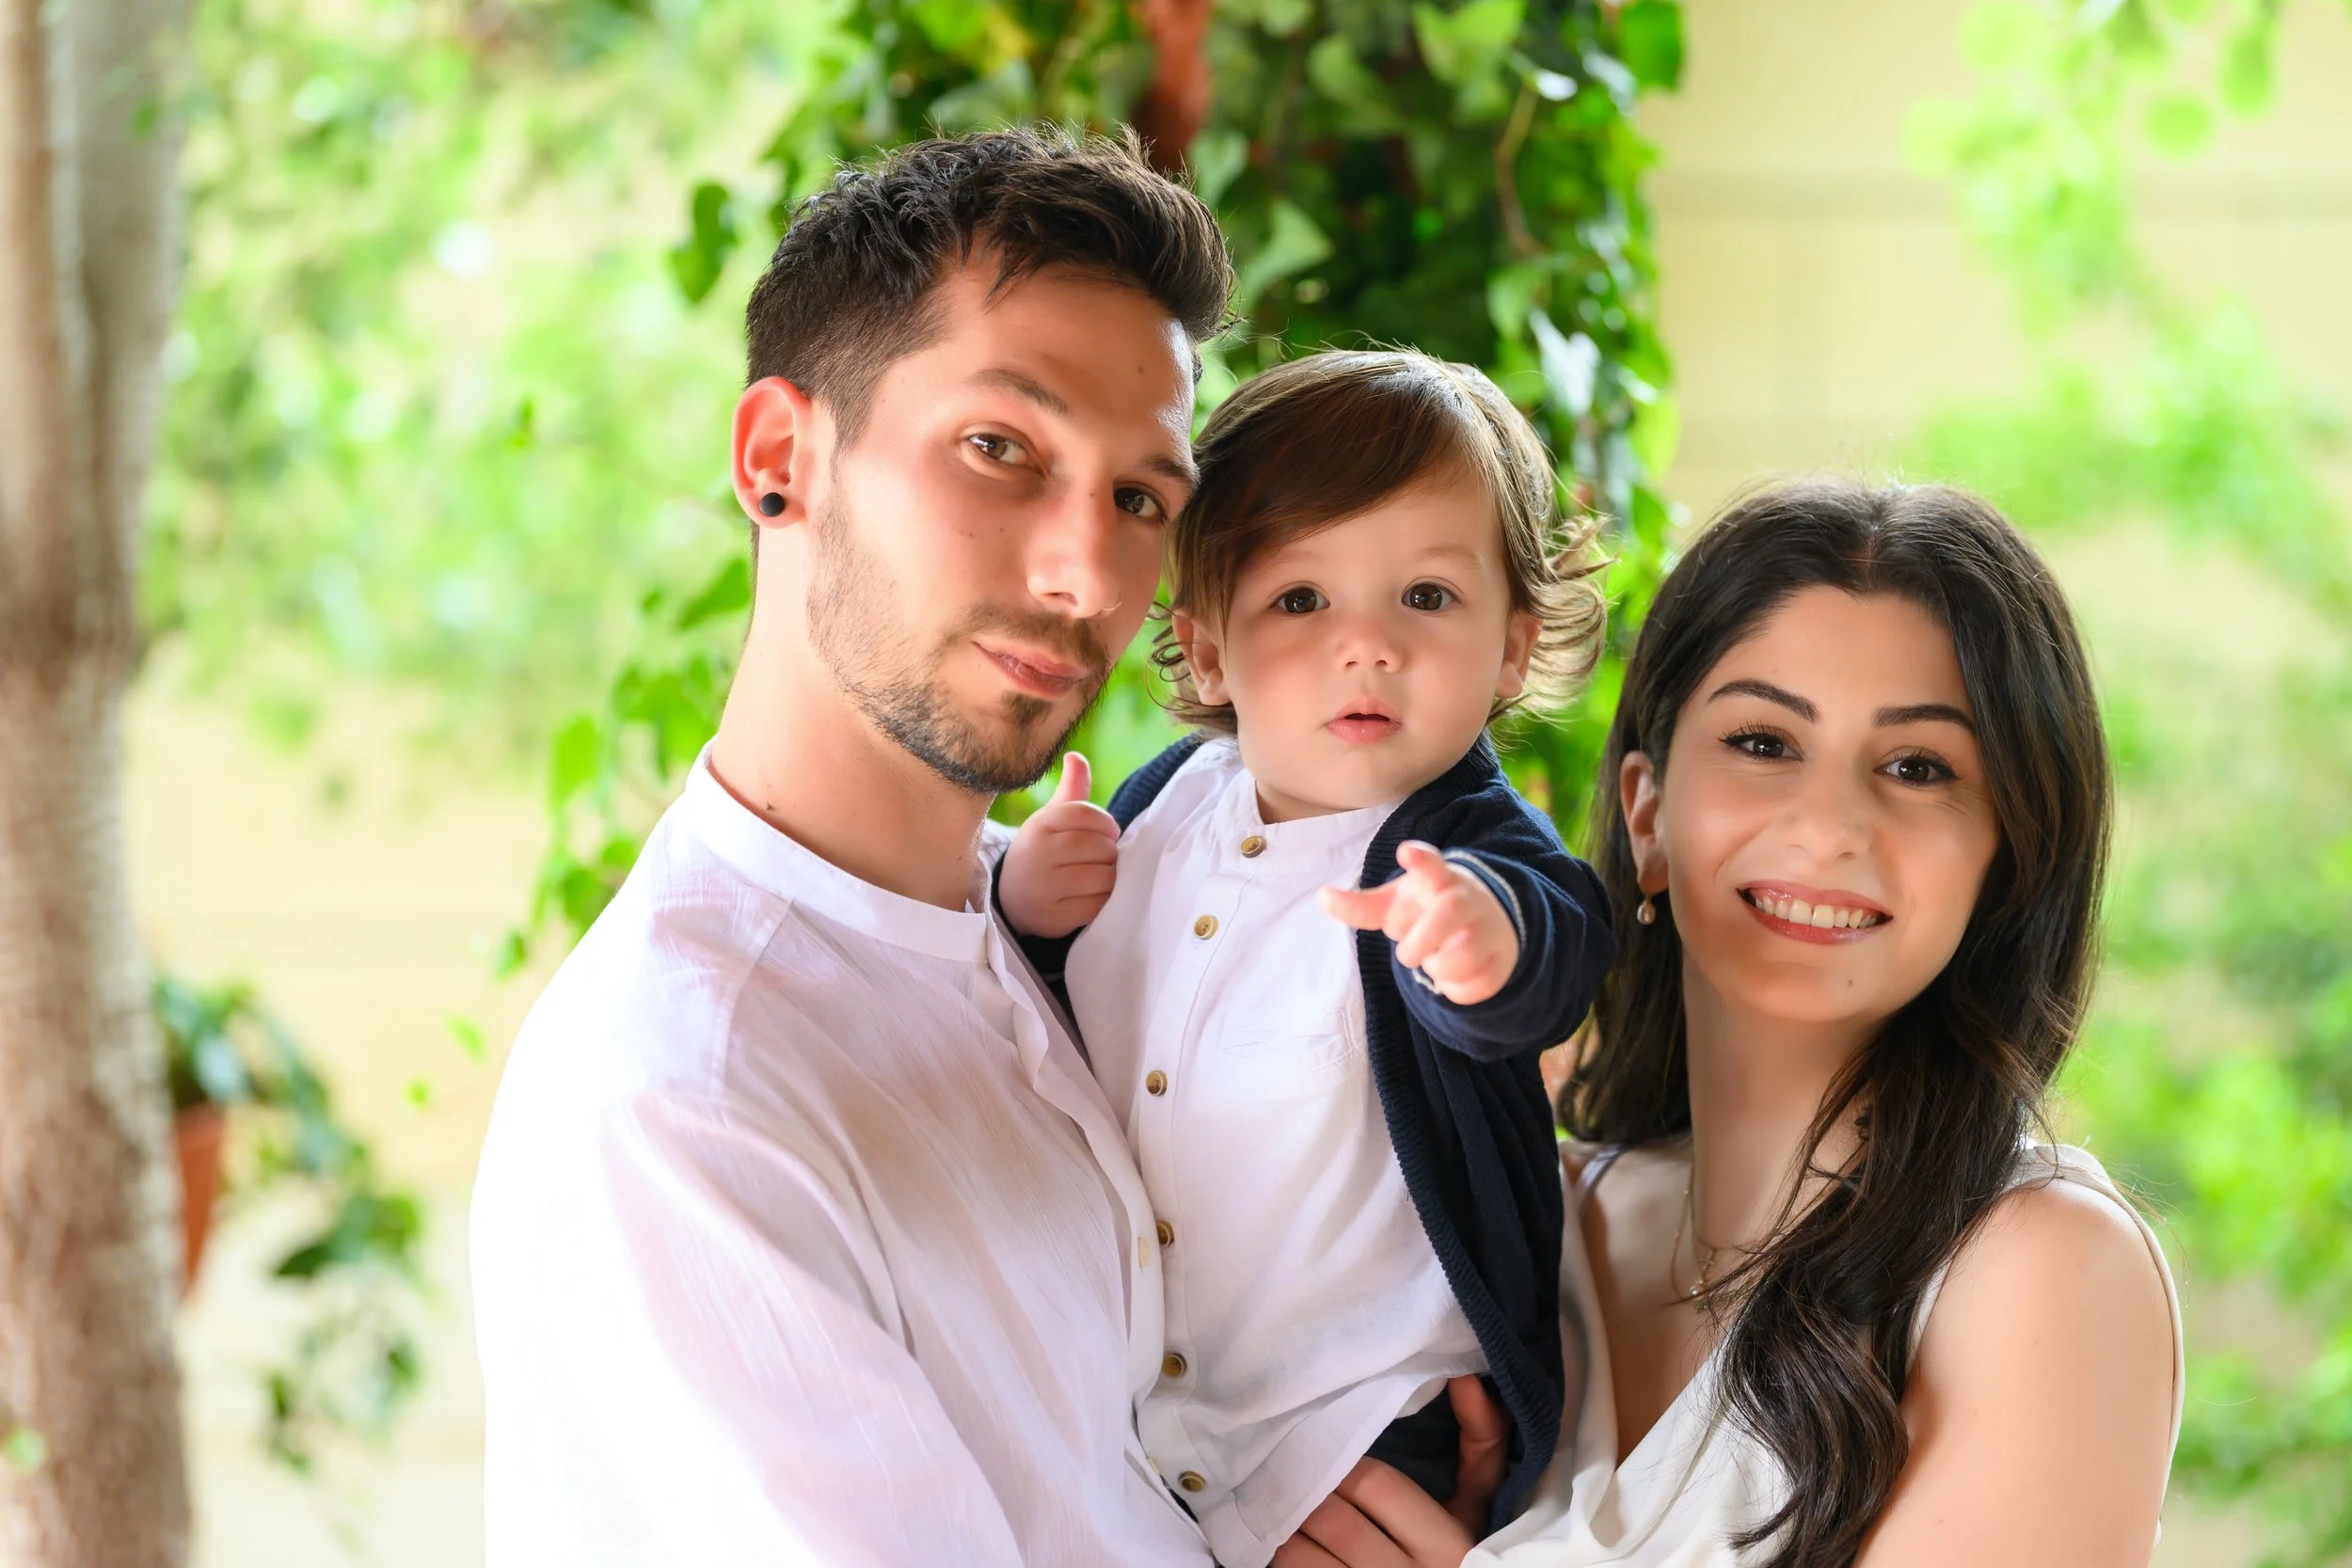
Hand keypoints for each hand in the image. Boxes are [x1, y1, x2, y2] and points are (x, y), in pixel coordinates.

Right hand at [997, 753, 1118, 938]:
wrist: (1013, 899)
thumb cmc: (1043, 852)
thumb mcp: (1052, 819)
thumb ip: (1071, 789)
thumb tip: (1076, 756)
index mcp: (1041, 824)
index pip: (1090, 815)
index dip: (1106, 825)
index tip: (1103, 833)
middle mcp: (1039, 854)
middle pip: (1102, 847)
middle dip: (1108, 853)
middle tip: (1098, 859)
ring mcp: (1045, 887)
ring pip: (1104, 876)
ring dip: (1108, 878)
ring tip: (1095, 877)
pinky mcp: (1055, 917)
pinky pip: (1098, 905)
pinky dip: (1101, 902)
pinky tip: (1088, 897)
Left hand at [1271, 1376, 1499, 1567]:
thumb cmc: (1460, 1552)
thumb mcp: (1480, 1505)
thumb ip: (1482, 1441)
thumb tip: (1467, 1378)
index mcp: (1446, 1546)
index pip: (1377, 1485)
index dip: (1347, 1467)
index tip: (1335, 1460)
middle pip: (1334, 1519)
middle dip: (1310, 1492)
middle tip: (1297, 1476)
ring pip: (1302, 1556)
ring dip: (1287, 1527)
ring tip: (1290, 1511)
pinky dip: (1282, 1557)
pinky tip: (1290, 1544)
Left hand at [1319, 842, 1519, 1005]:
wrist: (1486, 924)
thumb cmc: (1429, 910)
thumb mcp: (1396, 904)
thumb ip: (1360, 905)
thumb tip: (1321, 896)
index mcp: (1437, 880)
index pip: (1430, 864)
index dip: (1419, 860)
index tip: (1406, 852)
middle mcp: (1467, 899)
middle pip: (1447, 915)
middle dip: (1419, 943)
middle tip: (1408, 953)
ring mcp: (1489, 928)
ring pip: (1460, 957)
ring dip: (1437, 968)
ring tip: (1435, 961)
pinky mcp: (1502, 960)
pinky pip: (1475, 986)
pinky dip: (1456, 989)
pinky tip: (1456, 975)